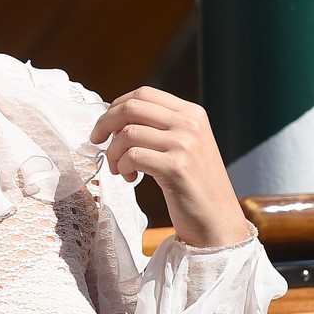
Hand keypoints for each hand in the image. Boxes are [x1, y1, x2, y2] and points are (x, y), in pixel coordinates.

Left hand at [89, 87, 251, 248]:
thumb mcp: (184, 145)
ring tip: (120, 169)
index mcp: (192, 113)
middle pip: (132, 108)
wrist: (216, 219)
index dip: (117, 106)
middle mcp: (190, 123)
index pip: (144, 93)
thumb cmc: (193, 185)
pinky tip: (131, 178)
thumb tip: (115, 117)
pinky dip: (123, 167)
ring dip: (114, 153)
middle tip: (96, 141)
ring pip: (127, 133)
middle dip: (105, 123)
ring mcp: (185, 144)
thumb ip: (159, 127)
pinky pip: (133, 156)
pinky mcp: (176, 167)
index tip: (104, 125)